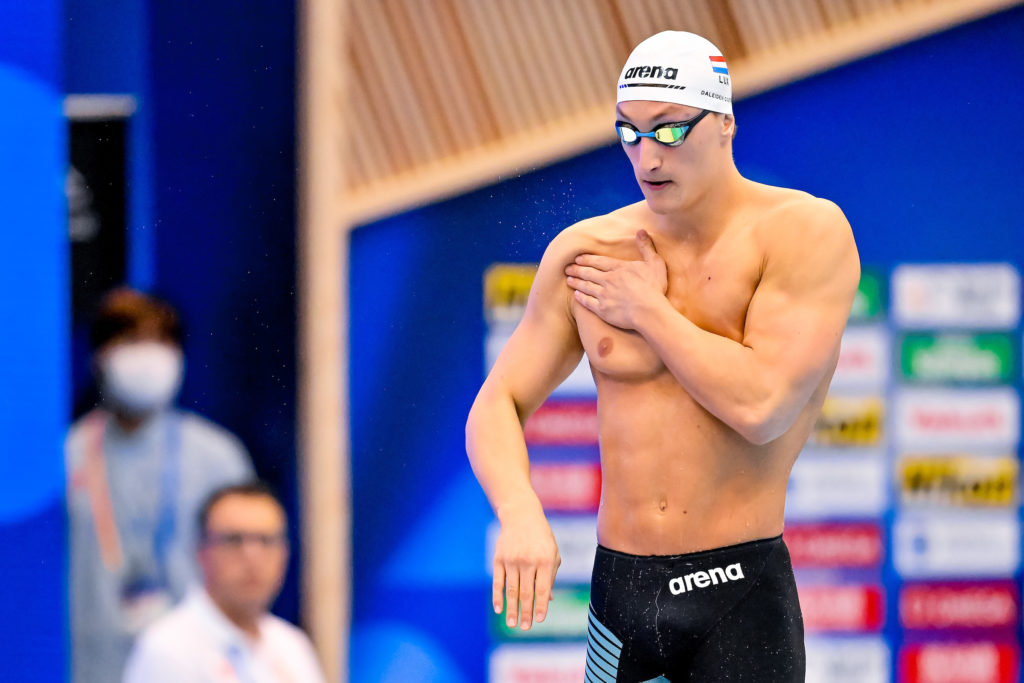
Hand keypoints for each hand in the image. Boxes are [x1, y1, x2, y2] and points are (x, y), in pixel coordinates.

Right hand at [492, 506, 560, 629]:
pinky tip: (499, 609)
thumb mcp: (552, 553)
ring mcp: (512, 560)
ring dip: (512, 609)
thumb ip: (550, 576)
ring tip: (512, 624)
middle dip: (526, 613)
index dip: (541, 606)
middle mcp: (528, 561)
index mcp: (545, 561)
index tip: (539, 620)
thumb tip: (548, 600)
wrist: (521, 516)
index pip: (543, 589)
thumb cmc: (541, 538)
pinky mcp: (499, 559)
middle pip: (526, 593)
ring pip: (511, 590)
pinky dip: (497, 597)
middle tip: (525, 628)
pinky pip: (498, 582)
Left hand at [565, 230, 667, 329]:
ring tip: (568, 279)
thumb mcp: (654, 263)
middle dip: (577, 269)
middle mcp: (608, 280)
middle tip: (567, 268)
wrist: (649, 311)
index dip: (587, 259)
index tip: (578, 258)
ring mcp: (604, 295)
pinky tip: (576, 295)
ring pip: (585, 286)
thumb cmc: (654, 288)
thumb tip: (641, 231)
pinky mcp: (602, 310)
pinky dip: (581, 298)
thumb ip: (646, 247)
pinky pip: (588, 302)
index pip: (598, 261)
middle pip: (588, 273)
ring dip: (576, 282)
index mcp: (619, 268)